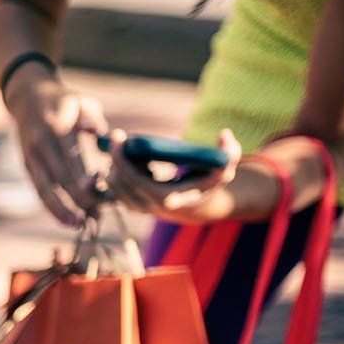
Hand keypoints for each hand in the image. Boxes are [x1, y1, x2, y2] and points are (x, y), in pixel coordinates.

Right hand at [5, 63, 108, 226]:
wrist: (27, 98)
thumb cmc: (64, 101)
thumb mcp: (81, 101)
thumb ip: (93, 118)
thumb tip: (101, 135)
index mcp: (55, 128)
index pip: (70, 158)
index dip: (83, 177)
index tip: (99, 194)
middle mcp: (40, 145)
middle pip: (57, 178)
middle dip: (77, 199)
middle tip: (96, 215)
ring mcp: (30, 157)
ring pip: (44, 189)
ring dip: (60, 209)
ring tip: (77, 225)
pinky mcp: (27, 166)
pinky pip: (39, 190)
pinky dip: (51, 206)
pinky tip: (64, 219)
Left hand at [104, 129, 278, 223]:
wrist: (198, 206)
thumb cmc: (210, 181)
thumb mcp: (225, 168)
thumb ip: (230, 153)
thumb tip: (224, 135)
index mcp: (167, 199)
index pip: (135, 180)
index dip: (122, 160)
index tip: (119, 138)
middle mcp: (148, 207)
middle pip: (118, 182)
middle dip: (114, 157)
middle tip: (117, 137)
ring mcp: (138, 208)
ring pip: (113, 185)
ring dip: (114, 165)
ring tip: (126, 149)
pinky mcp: (131, 205)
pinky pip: (114, 187)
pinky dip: (115, 171)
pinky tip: (126, 158)